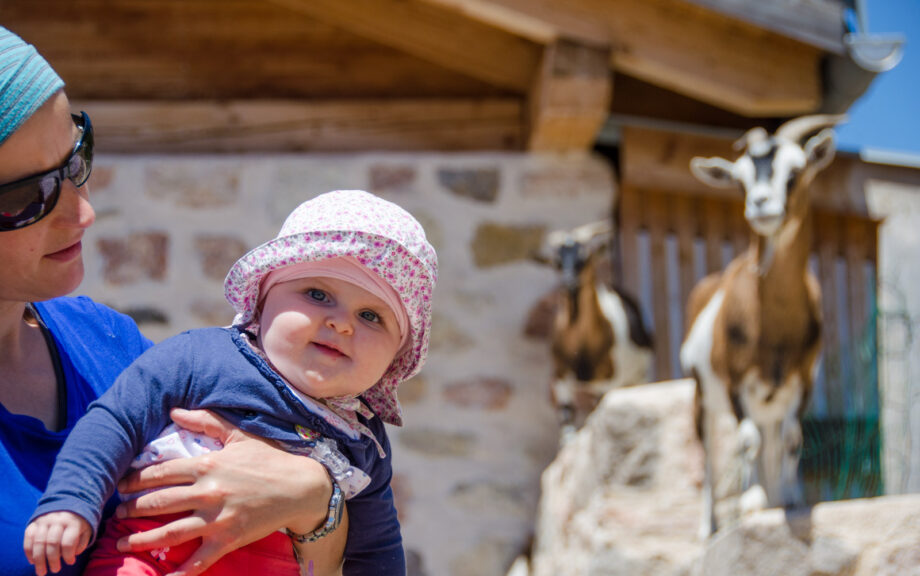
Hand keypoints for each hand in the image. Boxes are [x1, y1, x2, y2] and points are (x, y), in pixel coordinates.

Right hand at [23, 511, 91, 575]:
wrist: (67, 504)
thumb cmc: (77, 523)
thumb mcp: (86, 530)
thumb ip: (81, 543)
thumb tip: (71, 556)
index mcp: (72, 522)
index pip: (68, 542)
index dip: (68, 555)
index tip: (70, 562)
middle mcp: (57, 520)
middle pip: (52, 542)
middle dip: (52, 559)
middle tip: (55, 570)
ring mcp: (44, 521)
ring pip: (38, 542)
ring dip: (39, 559)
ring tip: (41, 572)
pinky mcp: (34, 522)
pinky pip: (28, 538)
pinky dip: (29, 551)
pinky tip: (32, 561)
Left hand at [114, 408, 335, 575]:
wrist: (300, 487)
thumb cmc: (269, 459)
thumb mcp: (239, 434)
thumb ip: (206, 421)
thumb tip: (175, 411)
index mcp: (207, 465)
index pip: (160, 473)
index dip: (135, 479)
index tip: (121, 485)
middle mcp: (207, 492)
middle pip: (157, 503)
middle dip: (132, 509)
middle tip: (117, 513)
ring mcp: (216, 519)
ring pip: (169, 532)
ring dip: (141, 538)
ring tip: (123, 542)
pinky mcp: (228, 539)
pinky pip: (198, 560)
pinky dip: (179, 572)